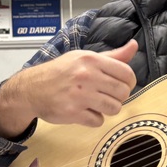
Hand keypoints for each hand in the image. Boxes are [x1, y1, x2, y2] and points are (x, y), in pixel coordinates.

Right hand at [0, 40, 137, 137]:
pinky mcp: (73, 113)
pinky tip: (85, 111)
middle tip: (107, 95)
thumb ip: (112, 56)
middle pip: (123, 92)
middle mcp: (86, 76)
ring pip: (114, 108)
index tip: (122, 85)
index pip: (126, 73)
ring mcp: (80, 95)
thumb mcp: (84, 58)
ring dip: (108, 109)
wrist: (32, 89)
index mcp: (91, 60)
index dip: (129, 82)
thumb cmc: (60, 72)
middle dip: (119, 97)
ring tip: (97, 103)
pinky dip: (94, 119)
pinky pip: (98, 121)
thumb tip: (134, 46)